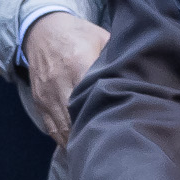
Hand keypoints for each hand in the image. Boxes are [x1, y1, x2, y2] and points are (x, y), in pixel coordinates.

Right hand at [23, 12, 109, 143]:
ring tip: (98, 148)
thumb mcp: (101, 37)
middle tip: (113, 143)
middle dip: (94, 132)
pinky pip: (51, 128)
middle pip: (78, 117)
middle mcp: (61, 83)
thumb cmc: (77, 34)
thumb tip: (140, 74)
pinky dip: (64, 139)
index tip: (122, 124)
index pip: (93, 96)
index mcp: (79, 64)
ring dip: (79, 140)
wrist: (42, 31)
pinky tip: (78, 145)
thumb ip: (117, 57)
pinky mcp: (40, 102)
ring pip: (64, 128)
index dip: (107, 113)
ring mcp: (48, 95)